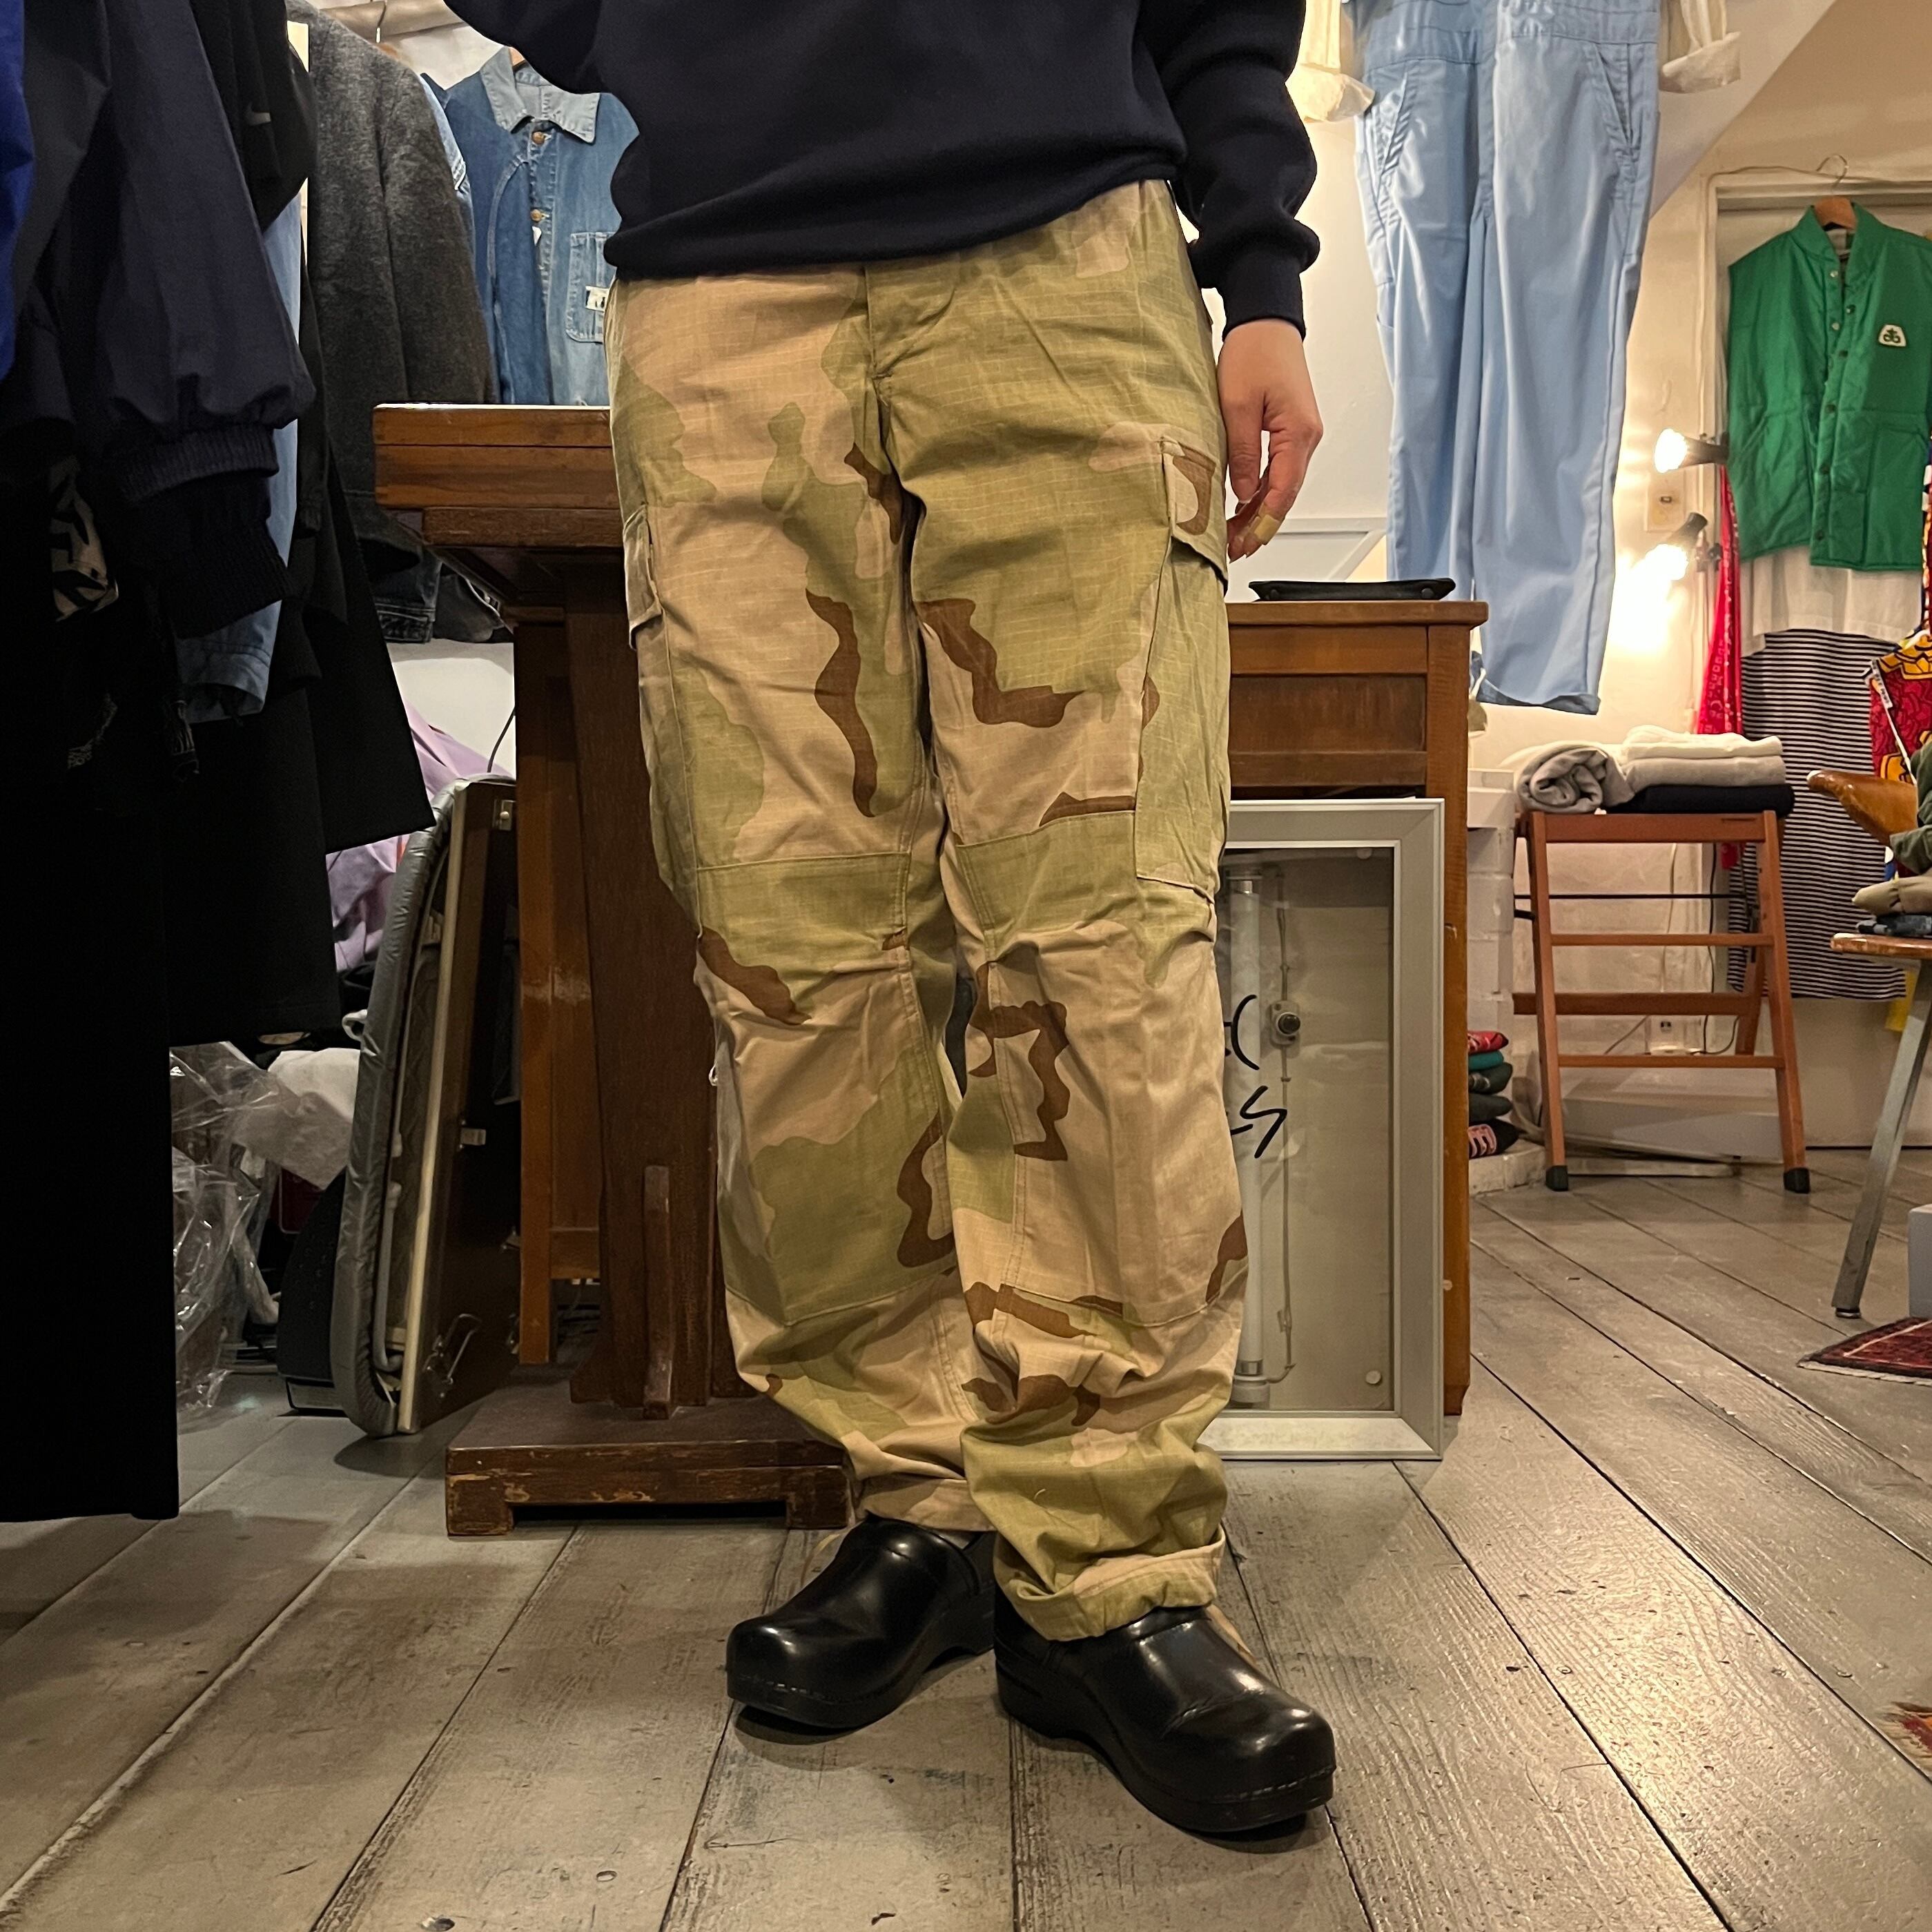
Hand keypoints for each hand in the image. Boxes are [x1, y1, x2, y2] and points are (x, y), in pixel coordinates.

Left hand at [1218, 320, 1322, 559]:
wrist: (1267, 321)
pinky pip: (1278, 471)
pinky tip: (1243, 507)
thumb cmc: (1254, 351)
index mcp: (1298, 433)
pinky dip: (1261, 492)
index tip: (1244, 546)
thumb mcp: (1236, 404)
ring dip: (1258, 512)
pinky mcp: (1291, 431)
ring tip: (1233, 535)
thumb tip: (1241, 494)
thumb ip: (1242, 452)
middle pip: (1284, 495)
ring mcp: (1301, 435)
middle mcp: (1307, 437)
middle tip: (1233, 550)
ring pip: (1281, 486)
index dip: (1263, 524)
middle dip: (1259, 526)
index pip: (1283, 493)